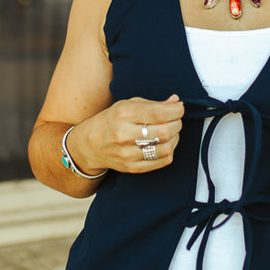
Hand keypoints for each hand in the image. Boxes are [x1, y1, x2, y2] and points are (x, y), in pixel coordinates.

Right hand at [67, 95, 183, 173]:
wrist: (89, 145)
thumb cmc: (112, 120)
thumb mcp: (128, 105)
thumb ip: (153, 104)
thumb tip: (176, 102)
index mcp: (123, 113)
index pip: (159, 113)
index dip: (176, 110)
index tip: (180, 108)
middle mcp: (124, 134)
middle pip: (165, 131)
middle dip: (177, 124)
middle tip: (176, 120)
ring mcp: (127, 153)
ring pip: (165, 148)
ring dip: (175, 139)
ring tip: (172, 132)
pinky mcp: (131, 167)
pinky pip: (161, 161)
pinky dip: (169, 151)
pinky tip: (165, 144)